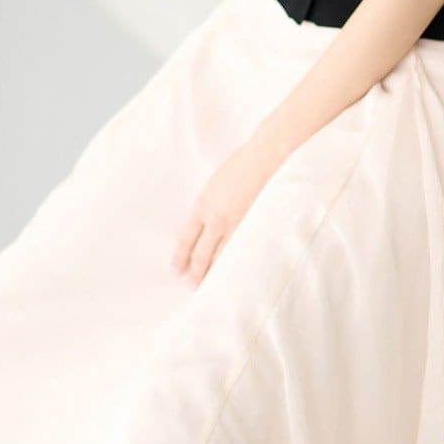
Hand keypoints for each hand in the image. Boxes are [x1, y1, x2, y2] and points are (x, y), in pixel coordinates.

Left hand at [171, 134, 286, 286]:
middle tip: (192, 286)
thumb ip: (208, 205)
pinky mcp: (257, 228)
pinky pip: (244, 252)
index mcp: (203, 205)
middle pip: (202, 254)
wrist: (267, 156)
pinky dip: (238, 265)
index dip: (180, 257)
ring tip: (213, 287)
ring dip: (216, 274)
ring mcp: (238, 226)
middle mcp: (217, 219)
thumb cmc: (242, 165)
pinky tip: (237, 274)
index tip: (176, 270)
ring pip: (223, 258)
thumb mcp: (215, 184)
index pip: (186, 239)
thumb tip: (205, 224)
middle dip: (196, 272)